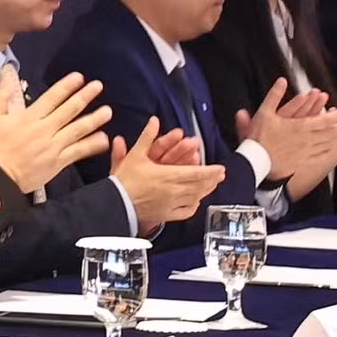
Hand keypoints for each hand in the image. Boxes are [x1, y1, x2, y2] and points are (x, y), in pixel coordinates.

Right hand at [0, 71, 111, 191]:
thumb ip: (1, 96)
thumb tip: (5, 75)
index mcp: (29, 118)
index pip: (52, 98)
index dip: (66, 86)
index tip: (79, 77)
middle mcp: (44, 130)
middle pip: (69, 110)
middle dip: (85, 96)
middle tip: (98, 86)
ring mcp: (53, 146)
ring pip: (78, 129)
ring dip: (94, 119)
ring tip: (107, 111)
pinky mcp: (58, 161)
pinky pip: (78, 151)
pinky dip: (92, 145)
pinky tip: (103, 139)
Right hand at [109, 117, 225, 228]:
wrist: (116, 202)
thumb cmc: (125, 180)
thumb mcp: (135, 154)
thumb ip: (147, 137)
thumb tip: (154, 121)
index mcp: (169, 175)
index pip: (197, 172)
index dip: (211, 171)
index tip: (220, 168)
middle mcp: (174, 190)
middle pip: (200, 185)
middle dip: (212, 179)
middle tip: (220, 176)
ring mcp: (172, 203)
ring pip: (195, 197)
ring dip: (205, 190)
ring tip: (212, 186)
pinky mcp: (168, 214)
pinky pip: (186, 211)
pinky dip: (193, 206)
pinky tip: (196, 202)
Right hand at [237, 77, 336, 185]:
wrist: (256, 161)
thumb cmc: (259, 137)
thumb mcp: (264, 112)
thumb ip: (274, 95)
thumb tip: (282, 81)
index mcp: (301, 127)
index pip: (326, 120)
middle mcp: (307, 140)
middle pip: (331, 132)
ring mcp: (306, 152)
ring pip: (327, 143)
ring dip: (336, 137)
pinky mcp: (302, 161)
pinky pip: (319, 156)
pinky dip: (327, 151)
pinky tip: (328, 148)